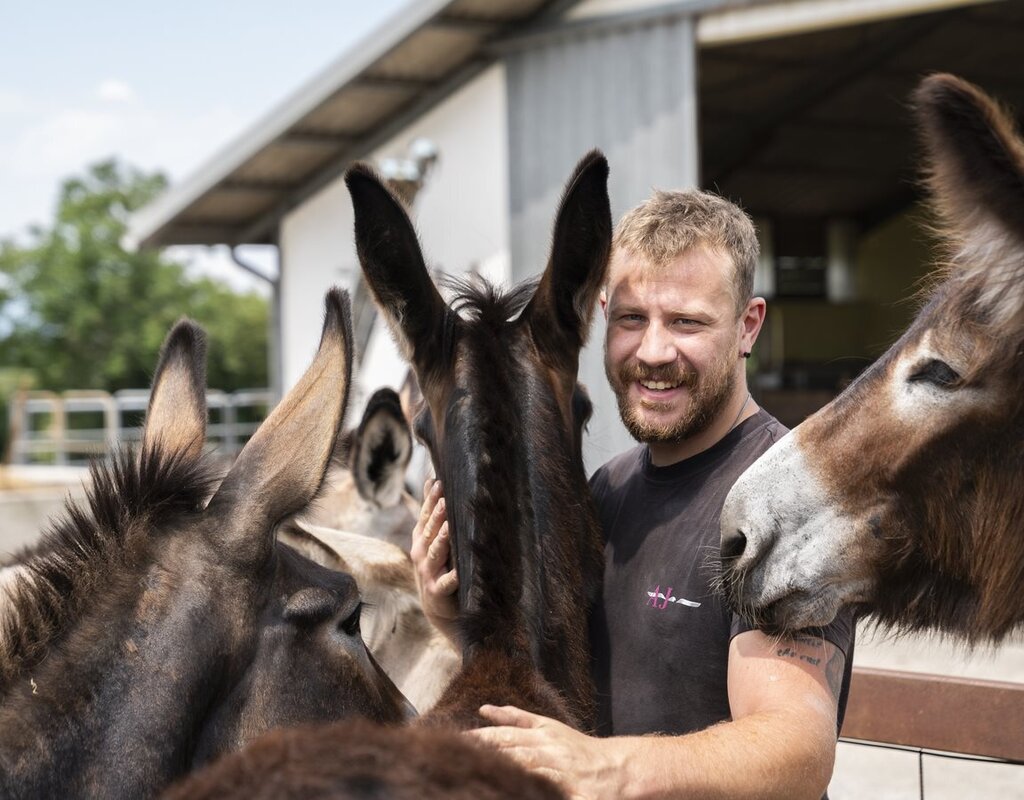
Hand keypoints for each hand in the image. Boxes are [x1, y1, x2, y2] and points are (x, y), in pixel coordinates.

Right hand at [411, 478, 458, 641]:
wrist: (438, 607)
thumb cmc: (438, 566)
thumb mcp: (431, 538)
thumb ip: (431, 512)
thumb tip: (431, 479)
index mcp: (421, 539)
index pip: (425, 516)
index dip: (431, 500)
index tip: (439, 482)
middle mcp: (421, 554)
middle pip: (430, 531)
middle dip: (437, 515)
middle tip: (445, 500)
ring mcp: (428, 572)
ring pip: (436, 553)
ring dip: (442, 540)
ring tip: (449, 527)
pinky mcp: (437, 591)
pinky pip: (447, 582)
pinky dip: (453, 577)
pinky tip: (460, 572)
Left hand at [467, 705, 624, 799]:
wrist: (617, 766)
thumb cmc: (577, 748)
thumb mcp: (548, 726)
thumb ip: (517, 718)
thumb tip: (484, 709)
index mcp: (542, 735)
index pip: (506, 735)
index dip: (482, 738)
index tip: (457, 741)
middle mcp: (551, 752)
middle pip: (515, 753)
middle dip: (489, 755)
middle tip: (462, 758)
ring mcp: (563, 773)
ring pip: (533, 773)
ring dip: (510, 775)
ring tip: (486, 778)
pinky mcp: (576, 794)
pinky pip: (553, 795)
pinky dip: (538, 793)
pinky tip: (519, 793)